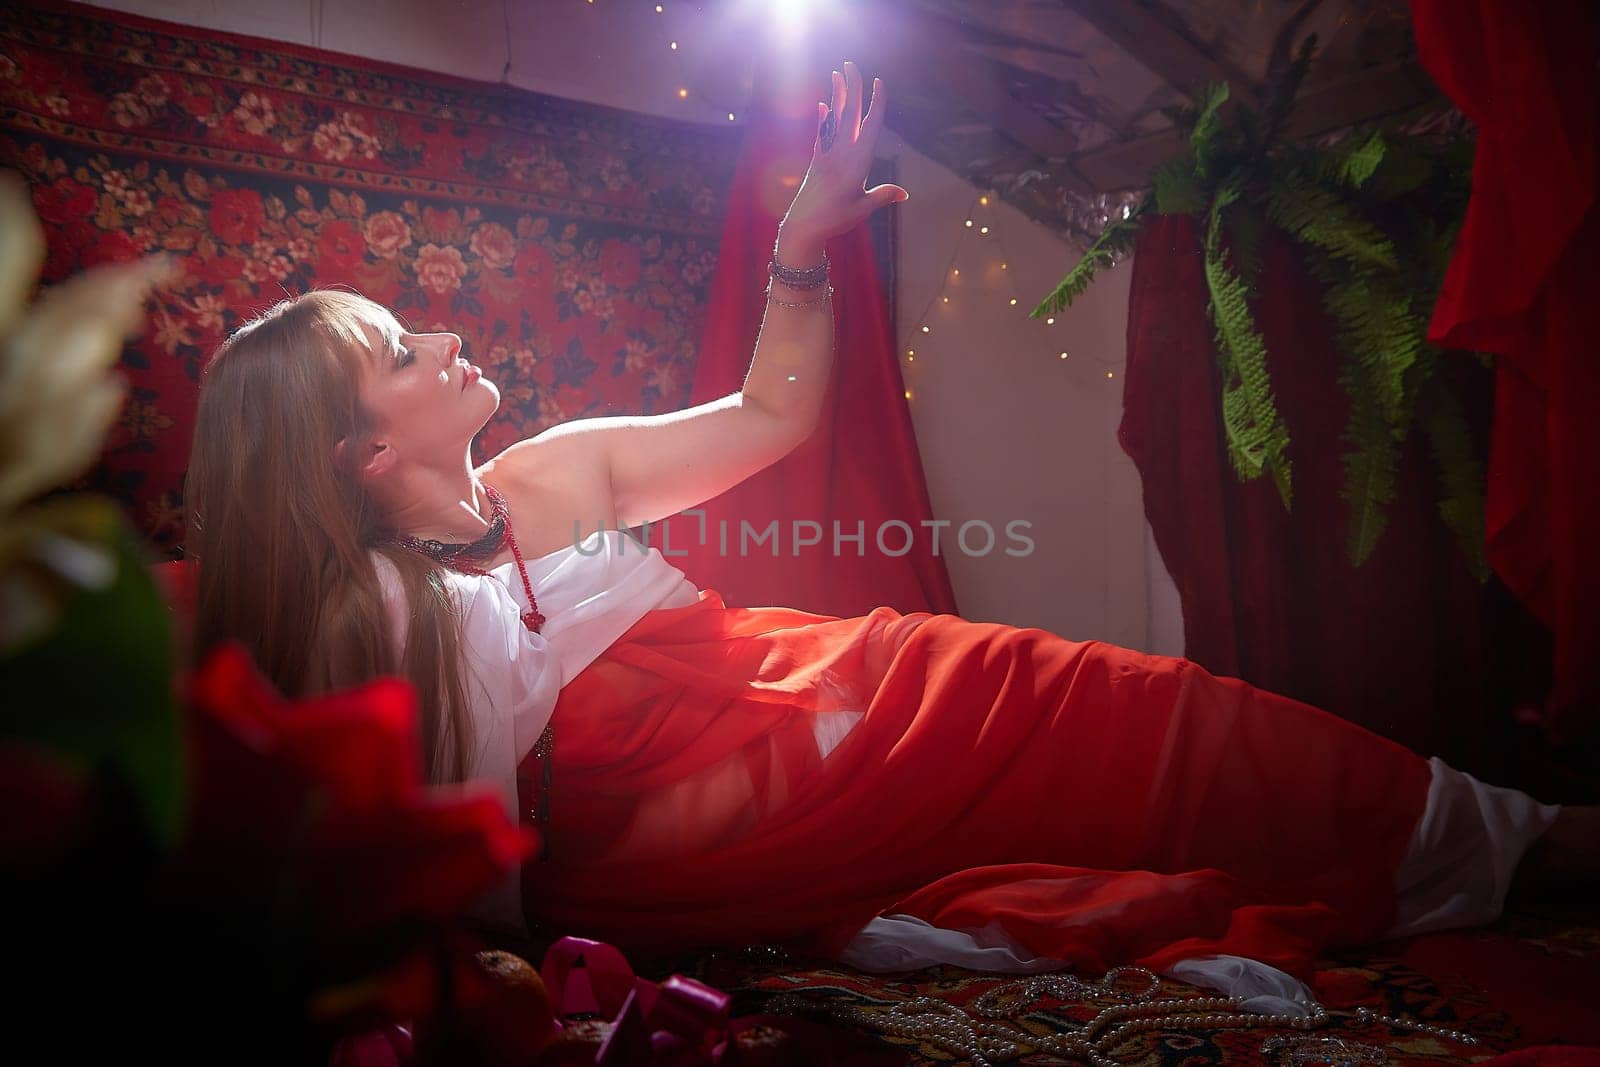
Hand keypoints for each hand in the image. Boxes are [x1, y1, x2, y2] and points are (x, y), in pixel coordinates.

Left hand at [776, 61, 907, 265]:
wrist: (801, 228)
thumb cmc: (834, 221)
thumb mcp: (862, 209)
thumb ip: (882, 196)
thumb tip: (904, 194)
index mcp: (857, 163)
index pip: (870, 126)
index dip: (876, 103)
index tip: (879, 83)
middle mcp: (840, 154)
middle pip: (849, 115)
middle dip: (852, 88)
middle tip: (852, 65)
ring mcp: (826, 156)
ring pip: (834, 120)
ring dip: (837, 96)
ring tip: (838, 74)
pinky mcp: (817, 162)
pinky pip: (822, 134)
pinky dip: (824, 118)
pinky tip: (824, 105)